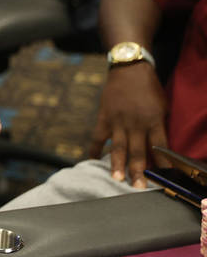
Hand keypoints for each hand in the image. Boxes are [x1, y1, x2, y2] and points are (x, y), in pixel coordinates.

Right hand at [88, 63, 167, 188]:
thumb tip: (158, 149)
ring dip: (117, 164)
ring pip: (118, 146)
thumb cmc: (149, 89)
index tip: (163, 178)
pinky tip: (91, 160)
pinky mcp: (104, 117)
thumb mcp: (161, 106)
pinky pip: (98, 136)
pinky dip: (94, 149)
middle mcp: (136, 122)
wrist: (129, 69)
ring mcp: (118, 120)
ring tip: (116, 179)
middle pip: (138, 150)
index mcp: (154, 119)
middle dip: (138, 170)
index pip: (160, 145)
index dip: (162, 162)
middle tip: (138, 187)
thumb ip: (158, 126)